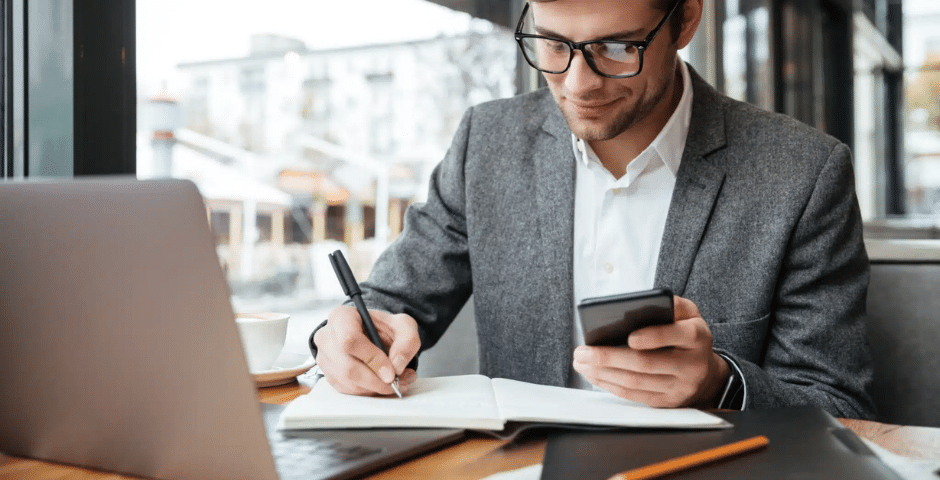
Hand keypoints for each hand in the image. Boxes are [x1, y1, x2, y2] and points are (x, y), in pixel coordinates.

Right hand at [313, 305, 419, 395]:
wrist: (374, 335)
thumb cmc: (384, 327)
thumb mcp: (404, 326)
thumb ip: (407, 341)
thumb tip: (396, 366)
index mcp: (341, 317)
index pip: (350, 340)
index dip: (372, 359)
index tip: (391, 372)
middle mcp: (327, 337)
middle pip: (347, 366)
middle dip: (376, 380)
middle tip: (397, 382)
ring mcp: (325, 358)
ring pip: (347, 381)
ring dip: (375, 388)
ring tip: (397, 382)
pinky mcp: (329, 374)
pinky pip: (347, 390)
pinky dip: (368, 391)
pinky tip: (382, 383)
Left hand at [572, 296, 729, 407]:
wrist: (706, 372)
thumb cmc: (687, 334)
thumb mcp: (688, 313)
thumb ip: (671, 304)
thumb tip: (642, 304)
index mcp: (697, 337)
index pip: (676, 335)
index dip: (652, 337)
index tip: (629, 337)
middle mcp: (692, 365)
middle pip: (647, 363)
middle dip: (609, 357)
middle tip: (583, 352)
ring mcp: (680, 387)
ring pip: (636, 382)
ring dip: (603, 373)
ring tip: (581, 362)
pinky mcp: (667, 402)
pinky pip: (635, 396)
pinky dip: (610, 385)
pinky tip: (594, 375)